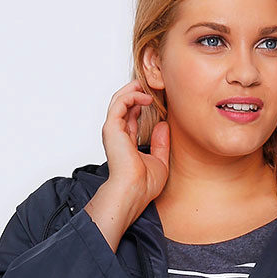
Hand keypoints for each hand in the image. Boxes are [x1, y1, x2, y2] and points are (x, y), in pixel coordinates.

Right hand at [93, 80, 170, 224]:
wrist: (133, 191)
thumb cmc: (144, 185)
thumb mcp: (159, 161)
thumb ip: (161, 143)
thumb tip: (164, 125)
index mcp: (126, 143)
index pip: (131, 116)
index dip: (142, 104)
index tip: (157, 98)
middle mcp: (117, 135)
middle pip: (123, 105)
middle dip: (136, 92)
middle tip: (152, 86)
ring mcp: (113, 131)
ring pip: (119, 100)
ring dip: (133, 90)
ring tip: (149, 87)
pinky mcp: (112, 127)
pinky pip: (120, 102)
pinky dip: (132, 95)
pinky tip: (146, 97)